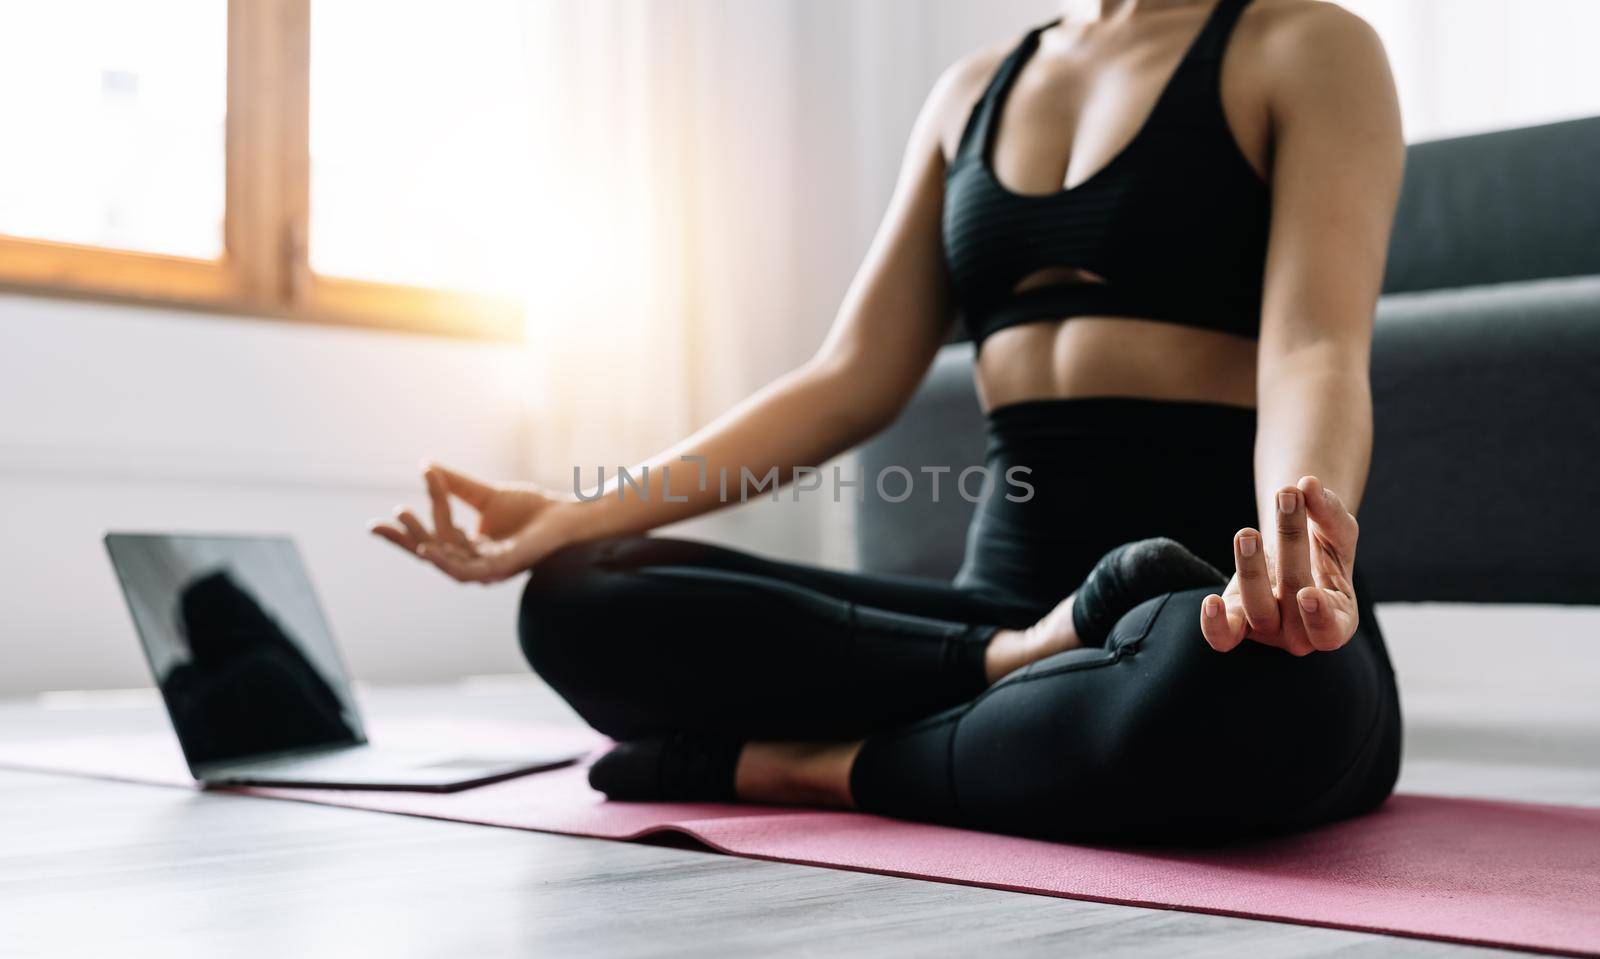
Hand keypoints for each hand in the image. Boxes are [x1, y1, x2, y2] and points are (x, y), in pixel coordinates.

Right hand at [368, 463, 583, 583]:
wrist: (566, 515)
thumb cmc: (531, 509)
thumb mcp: (485, 495)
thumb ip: (456, 485)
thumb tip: (426, 466)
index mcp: (469, 548)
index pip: (432, 539)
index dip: (410, 528)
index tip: (388, 513)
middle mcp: (474, 563)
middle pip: (431, 554)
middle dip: (405, 539)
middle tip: (378, 524)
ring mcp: (487, 569)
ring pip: (445, 562)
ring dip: (421, 543)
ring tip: (402, 523)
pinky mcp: (502, 570)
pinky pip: (467, 572)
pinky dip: (445, 562)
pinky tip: (429, 549)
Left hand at [1199, 475, 1359, 654]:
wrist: (1294, 555)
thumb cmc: (1323, 548)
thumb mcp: (1336, 529)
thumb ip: (1328, 509)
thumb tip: (1308, 483)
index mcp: (1338, 619)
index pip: (1330, 631)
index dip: (1319, 617)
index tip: (1308, 594)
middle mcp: (1302, 634)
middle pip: (1294, 594)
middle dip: (1291, 542)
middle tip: (1288, 497)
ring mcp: (1268, 630)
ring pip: (1256, 609)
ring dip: (1251, 568)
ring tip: (1248, 532)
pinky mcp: (1237, 623)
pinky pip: (1224, 636)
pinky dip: (1215, 624)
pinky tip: (1211, 601)